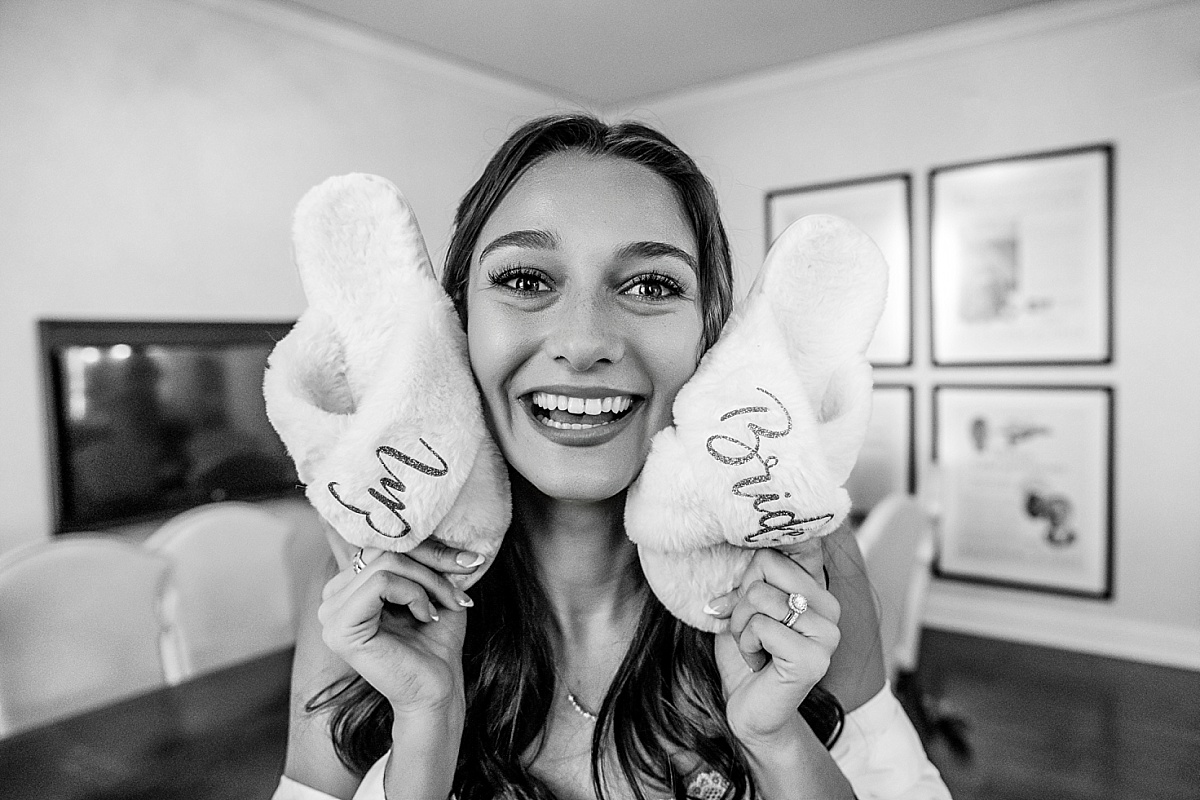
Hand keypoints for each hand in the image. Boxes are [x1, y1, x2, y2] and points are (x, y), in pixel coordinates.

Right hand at [317, 539, 483, 716]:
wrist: (438, 689)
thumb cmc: (435, 642)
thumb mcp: (432, 587)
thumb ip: (420, 555)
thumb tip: (425, 515)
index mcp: (348, 587)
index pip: (382, 545)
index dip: (427, 549)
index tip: (469, 563)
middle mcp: (332, 598)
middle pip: (383, 551)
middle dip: (430, 566)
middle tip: (457, 593)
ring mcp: (329, 614)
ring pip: (385, 564)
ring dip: (427, 582)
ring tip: (442, 608)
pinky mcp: (339, 629)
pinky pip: (379, 583)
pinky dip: (413, 594)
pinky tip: (425, 617)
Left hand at [706, 542, 840, 743]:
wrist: (751, 709)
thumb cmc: (748, 654)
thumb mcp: (744, 606)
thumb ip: (748, 577)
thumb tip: (733, 548)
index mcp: (816, 587)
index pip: (778, 547)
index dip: (748, 573)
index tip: (744, 600)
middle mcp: (830, 605)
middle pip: (764, 565)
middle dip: (741, 601)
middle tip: (751, 632)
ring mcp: (827, 634)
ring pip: (759, 596)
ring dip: (742, 627)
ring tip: (756, 648)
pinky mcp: (814, 659)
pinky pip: (761, 627)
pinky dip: (746, 645)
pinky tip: (760, 664)